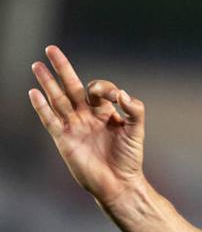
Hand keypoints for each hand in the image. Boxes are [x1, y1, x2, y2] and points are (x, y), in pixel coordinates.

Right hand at [29, 45, 146, 208]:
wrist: (118, 182)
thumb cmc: (129, 158)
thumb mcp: (136, 131)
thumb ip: (134, 111)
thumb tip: (123, 94)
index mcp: (105, 112)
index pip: (97, 89)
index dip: (104, 87)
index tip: (116, 96)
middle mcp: (87, 116)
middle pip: (72, 87)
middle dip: (62, 68)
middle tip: (51, 49)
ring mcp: (73, 126)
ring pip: (57, 99)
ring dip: (47, 82)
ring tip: (38, 65)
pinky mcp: (63, 139)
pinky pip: (50, 119)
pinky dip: (42, 107)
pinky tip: (34, 92)